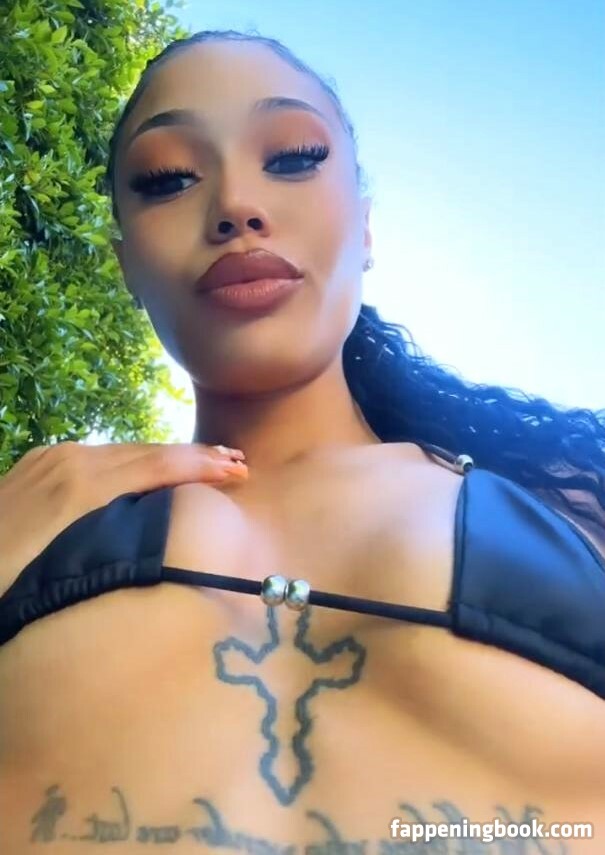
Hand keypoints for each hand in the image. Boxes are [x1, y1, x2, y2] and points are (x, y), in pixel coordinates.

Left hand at [0, 441, 247, 592]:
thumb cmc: (8, 580)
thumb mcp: (65, 565)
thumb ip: (116, 535)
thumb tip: (160, 527)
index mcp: (82, 484)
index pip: (157, 465)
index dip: (201, 466)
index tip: (240, 471)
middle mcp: (72, 460)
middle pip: (146, 451)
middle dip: (194, 456)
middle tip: (237, 464)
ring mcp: (52, 457)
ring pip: (123, 451)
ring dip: (166, 458)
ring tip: (205, 464)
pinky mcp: (38, 461)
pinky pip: (98, 456)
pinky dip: (133, 461)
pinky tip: (147, 472)